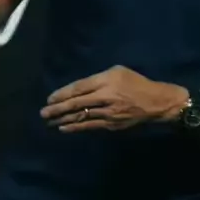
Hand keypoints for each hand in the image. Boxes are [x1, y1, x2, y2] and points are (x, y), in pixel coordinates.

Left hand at [40, 65, 186, 132]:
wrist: (156, 102)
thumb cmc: (136, 83)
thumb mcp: (119, 71)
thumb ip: (99, 78)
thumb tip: (80, 88)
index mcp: (107, 81)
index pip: (79, 88)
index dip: (63, 94)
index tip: (50, 98)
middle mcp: (105, 97)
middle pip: (76, 104)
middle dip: (58, 109)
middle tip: (43, 113)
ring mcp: (108, 113)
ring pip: (81, 117)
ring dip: (63, 120)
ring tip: (49, 122)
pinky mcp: (111, 125)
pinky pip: (90, 126)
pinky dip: (76, 128)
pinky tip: (64, 128)